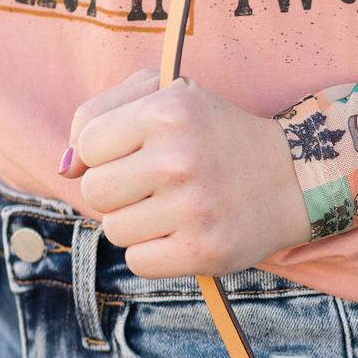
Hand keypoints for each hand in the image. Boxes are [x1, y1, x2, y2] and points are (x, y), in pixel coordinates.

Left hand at [60, 70, 311, 278]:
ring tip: (172, 209)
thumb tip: (65, 167)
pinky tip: (181, 234)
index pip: (87, 147)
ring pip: (114, 230)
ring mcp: (193, 209)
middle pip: (94, 193)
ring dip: (136, 224)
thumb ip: (100, 113)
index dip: (105, 156)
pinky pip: (138, 262)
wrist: (293, 178)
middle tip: (154, 187)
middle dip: (117, 193)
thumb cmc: (217, 135)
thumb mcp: (168, 95)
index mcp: (167, 112)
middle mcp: (178, 159)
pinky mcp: (204, 251)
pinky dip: (154, 253)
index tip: (137, 156)